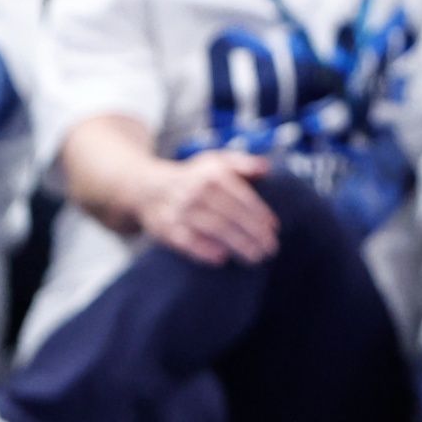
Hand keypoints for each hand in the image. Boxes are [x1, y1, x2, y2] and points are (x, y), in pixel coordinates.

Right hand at [140, 150, 276, 265]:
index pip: (242, 197)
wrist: (147, 187)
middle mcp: (196, 191)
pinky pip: (186, 241)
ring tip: (256, 258)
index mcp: (213, 175)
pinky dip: (203, 251)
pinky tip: (222, 259)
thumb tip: (266, 168)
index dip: (260, 213)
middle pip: (231, 215)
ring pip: (213, 229)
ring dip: (237, 244)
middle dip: (254, 234)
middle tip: (271, 249)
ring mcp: (180, 210)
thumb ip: (243, 164)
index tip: (274, 228)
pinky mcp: (165, 228)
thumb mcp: (217, 162)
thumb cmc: (194, 177)